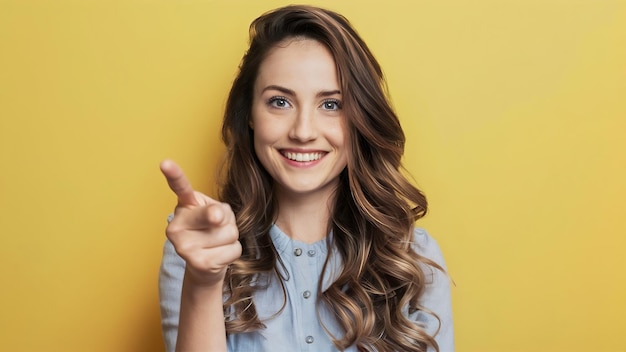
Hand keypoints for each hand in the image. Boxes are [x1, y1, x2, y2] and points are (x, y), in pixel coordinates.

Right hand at [160, 159, 241, 286]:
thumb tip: (216, 217)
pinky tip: (218, 255)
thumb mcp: (218, 213)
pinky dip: (232, 252)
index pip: (179, 188)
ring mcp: (184, 247)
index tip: (165, 163)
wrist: (204, 265)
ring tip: (217, 243)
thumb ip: (219, 210)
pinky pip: (233, 250)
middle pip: (216, 215)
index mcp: (183, 207)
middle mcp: (176, 226)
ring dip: (231, 238)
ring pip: (229, 233)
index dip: (174, 174)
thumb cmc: (211, 231)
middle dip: (226, 220)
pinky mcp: (198, 263)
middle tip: (217, 225)